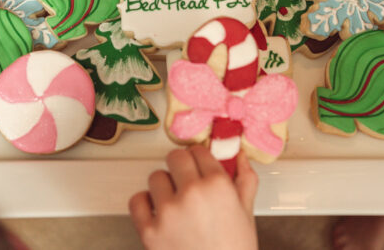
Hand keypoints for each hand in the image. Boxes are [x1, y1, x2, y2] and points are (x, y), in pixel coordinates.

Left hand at [129, 147, 258, 249]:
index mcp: (218, 186)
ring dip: (163, 186)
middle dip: (181, 167)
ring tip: (175, 202)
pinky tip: (157, 213)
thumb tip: (240, 158)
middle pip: (175, 158)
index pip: (199, 151)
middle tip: (186, 182)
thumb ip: (245, 181)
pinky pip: (137, 200)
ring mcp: (168, 212)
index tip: (199, 165)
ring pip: (155, 176)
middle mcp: (192, 193)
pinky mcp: (149, 231)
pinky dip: (144, 204)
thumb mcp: (247, 216)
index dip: (199, 159)